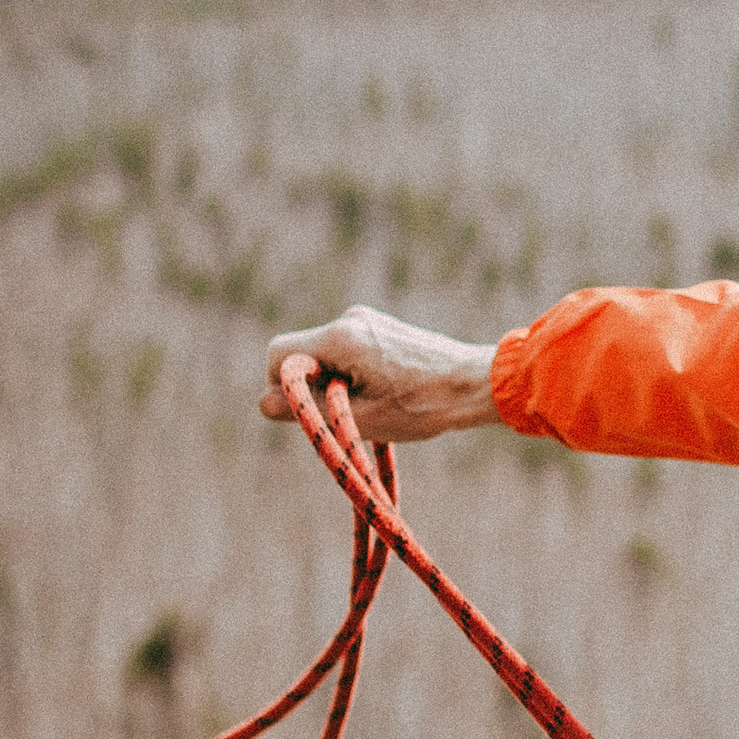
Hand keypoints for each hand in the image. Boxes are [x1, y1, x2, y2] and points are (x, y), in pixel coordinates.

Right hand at [259, 305, 501, 442]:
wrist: (475, 383)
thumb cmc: (422, 405)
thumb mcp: (358, 419)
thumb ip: (307, 411)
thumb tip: (263, 403)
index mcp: (340, 337)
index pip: (277, 354)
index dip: (282, 387)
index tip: (312, 411)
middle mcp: (348, 319)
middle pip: (300, 355)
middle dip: (312, 387)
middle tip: (348, 413)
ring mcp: (365, 319)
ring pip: (323, 355)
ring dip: (333, 383)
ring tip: (374, 402)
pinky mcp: (379, 327)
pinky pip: (344, 351)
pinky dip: (350, 374)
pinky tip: (383, 391)